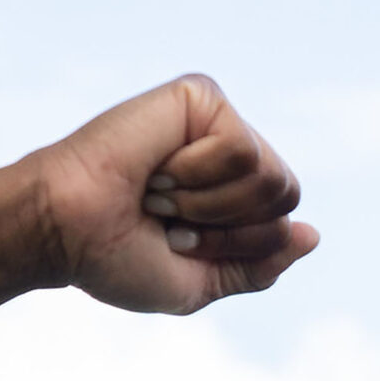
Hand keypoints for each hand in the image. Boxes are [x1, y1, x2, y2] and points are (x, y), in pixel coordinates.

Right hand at [30, 75, 317, 314]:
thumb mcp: (201, 283)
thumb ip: (259, 266)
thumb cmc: (119, 257)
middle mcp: (229, 152)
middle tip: (173, 218)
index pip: (283, 224)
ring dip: (210, 204)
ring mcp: (216, 121)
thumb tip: (312, 235)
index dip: (239, 247)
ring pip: (270, 176)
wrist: (67, 232)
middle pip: (286, 196)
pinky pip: (243, 149)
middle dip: (230, 227)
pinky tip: (158, 167)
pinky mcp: (200, 97)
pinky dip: (198, 175)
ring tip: (161, 192)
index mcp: (231, 193)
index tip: (179, 243)